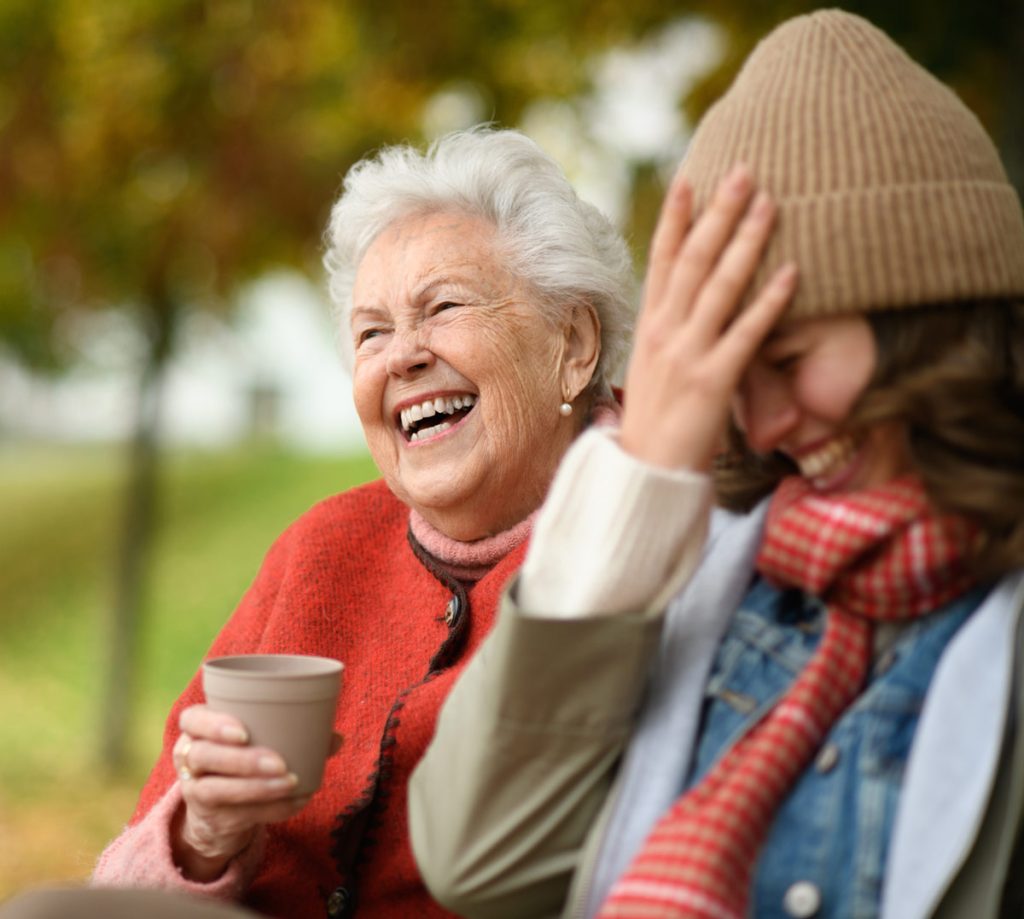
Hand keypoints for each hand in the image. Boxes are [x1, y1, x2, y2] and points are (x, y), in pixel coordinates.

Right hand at [170, 705, 309, 880]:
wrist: (220, 810)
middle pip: (205, 755)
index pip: (192, 719)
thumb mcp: (259, 740)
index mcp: (198, 727)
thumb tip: (336, 738)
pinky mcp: (211, 818)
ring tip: (291, 783)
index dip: (214, 725)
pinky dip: (271, 809)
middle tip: (280, 763)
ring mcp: (195, 790)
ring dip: (257, 788)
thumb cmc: (244, 758)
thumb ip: (294, 733)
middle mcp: (190, 757)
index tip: (244, 732)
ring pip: (215, 790)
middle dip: (243, 760)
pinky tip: (296, 802)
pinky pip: (238, 815)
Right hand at [620, 163, 796, 471]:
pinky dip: (770, 302)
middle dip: (718, 213)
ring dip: (746, 241)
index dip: (676, 219)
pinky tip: (792, 273)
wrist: (643, 472)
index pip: (662, 262)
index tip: (689, 180)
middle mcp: (664, 332)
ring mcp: (688, 354)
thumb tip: (685, 310)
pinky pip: (747, 333)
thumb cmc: (653, 424)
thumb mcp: (651, 370)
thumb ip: (668, 336)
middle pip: (694, 261)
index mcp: (648, 327)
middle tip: (744, 173)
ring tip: (771, 204)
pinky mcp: (714, 380)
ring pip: (720, 286)